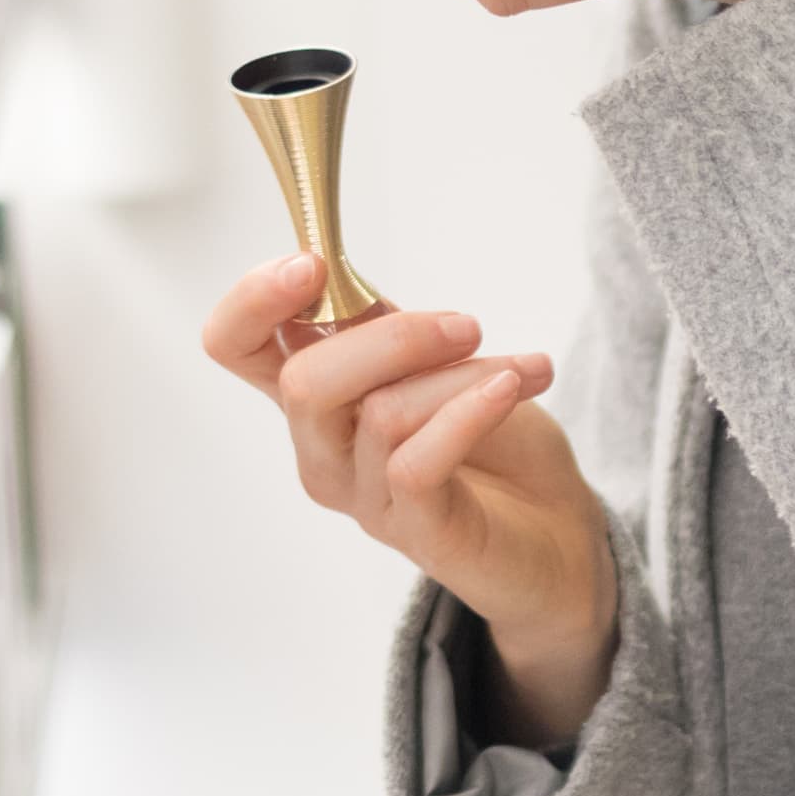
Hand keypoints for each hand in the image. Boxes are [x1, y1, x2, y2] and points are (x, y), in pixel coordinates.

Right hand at [201, 252, 619, 743]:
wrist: (559, 529)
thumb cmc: (494, 441)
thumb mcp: (438, 364)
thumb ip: (386, 328)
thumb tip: (337, 273)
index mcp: (319, 398)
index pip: (235, 346)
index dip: (253, 301)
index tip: (313, 262)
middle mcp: (325, 450)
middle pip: (303, 383)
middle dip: (390, 338)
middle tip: (465, 327)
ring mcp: (367, 498)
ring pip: (380, 414)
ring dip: (461, 375)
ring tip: (524, 369)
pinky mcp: (420, 532)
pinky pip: (419, 465)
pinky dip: (470, 412)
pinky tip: (514, 387)